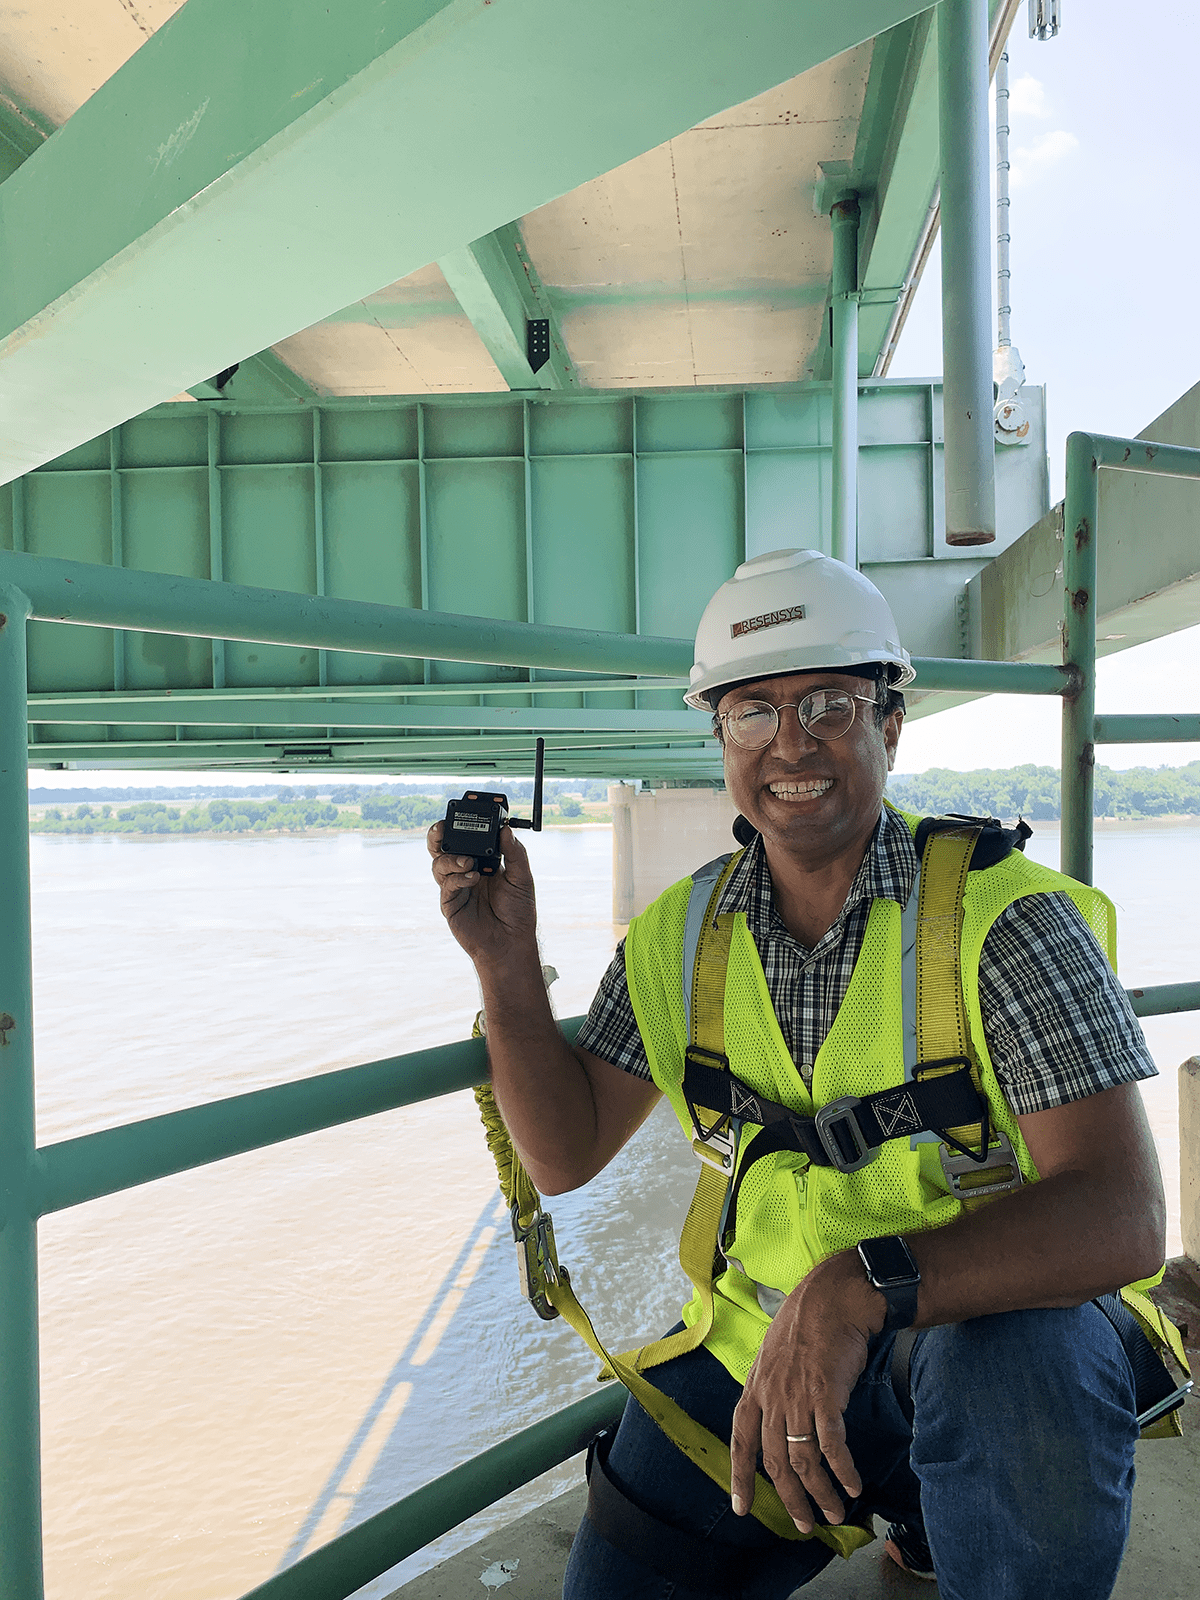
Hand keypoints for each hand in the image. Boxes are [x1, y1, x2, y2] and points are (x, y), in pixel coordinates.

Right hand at [427, 820, 537, 965]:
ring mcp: (456, 886)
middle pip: (443, 847)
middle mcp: (465, 871)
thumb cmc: (517, 912)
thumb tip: (507, 829)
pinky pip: (447, 884)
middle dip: (438, 834)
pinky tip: (471, 877)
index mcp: (483, 861)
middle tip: (442, 827)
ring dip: (451, 858)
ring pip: (440, 863)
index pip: (467, 838)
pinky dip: (457, 877)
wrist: (511, 942)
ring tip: (469, 861)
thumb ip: (515, 853)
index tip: (466, 814)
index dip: (463, 825)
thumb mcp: (522, 878)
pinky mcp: (450, 902)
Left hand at [729, 1252, 883, 1532]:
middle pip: (775, 1461)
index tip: (742, 1508)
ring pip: (803, 1460)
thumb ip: (773, 1384)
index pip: (741, 1439)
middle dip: (790, 1498)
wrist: (835, 1295)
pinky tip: (853, 1485)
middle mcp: (772, 1396)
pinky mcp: (826, 1396)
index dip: (740, 1476)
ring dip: (820, 1493)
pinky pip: (832, 1445)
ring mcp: (797, 1397)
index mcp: (756, 1385)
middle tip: (804, 1524)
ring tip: (834, 1513)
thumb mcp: (777, 1352)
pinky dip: (842, 1470)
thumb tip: (778, 1411)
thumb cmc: (809, 1320)